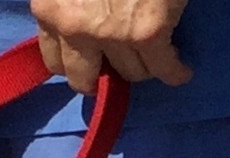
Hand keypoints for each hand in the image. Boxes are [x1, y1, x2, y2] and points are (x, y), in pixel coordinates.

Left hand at [31, 0, 191, 92]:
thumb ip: (67, 1)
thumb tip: (83, 19)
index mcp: (48, 7)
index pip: (53, 60)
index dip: (75, 61)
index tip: (90, 58)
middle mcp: (73, 27)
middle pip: (85, 78)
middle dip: (102, 74)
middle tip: (119, 64)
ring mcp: (111, 34)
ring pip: (130, 73)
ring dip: (143, 65)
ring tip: (155, 56)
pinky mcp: (147, 34)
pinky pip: (165, 69)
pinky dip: (176, 72)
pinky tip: (181, 69)